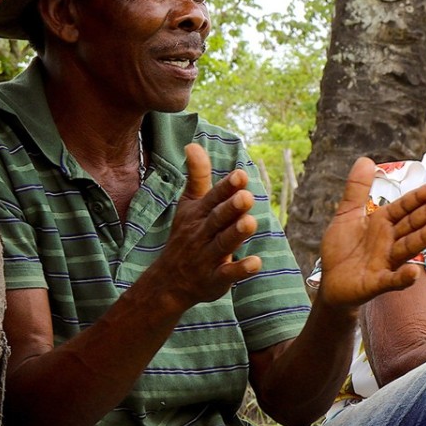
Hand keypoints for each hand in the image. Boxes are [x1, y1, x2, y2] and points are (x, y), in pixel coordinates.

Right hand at [143, 144, 261, 310]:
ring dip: (236, 234)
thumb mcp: (189, 205)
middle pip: (217, 220)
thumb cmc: (185, 236)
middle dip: (231, 208)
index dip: (226, 187)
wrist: (169, 281)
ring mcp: (207, 257)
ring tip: (251, 223)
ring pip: (222, 244)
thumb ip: (197, 176)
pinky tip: (256, 263)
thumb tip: (193, 144)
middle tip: (247, 197)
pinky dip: (240, 269)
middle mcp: (201, 234)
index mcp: (198, 214)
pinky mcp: (214, 280)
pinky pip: (227, 274)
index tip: (241, 175)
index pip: (213, 198)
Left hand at [315, 158, 425, 309]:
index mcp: (382, 223)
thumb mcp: (347, 215)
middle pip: (411, 225)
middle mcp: (389, 241)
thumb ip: (356, 190)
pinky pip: (392, 280)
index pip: (404, 208)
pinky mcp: (377, 283)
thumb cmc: (342, 249)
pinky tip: (414, 272)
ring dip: (424, 238)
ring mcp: (386, 262)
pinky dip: (403, 277)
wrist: (331, 283)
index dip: (418, 198)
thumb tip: (366, 159)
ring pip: (408, 248)